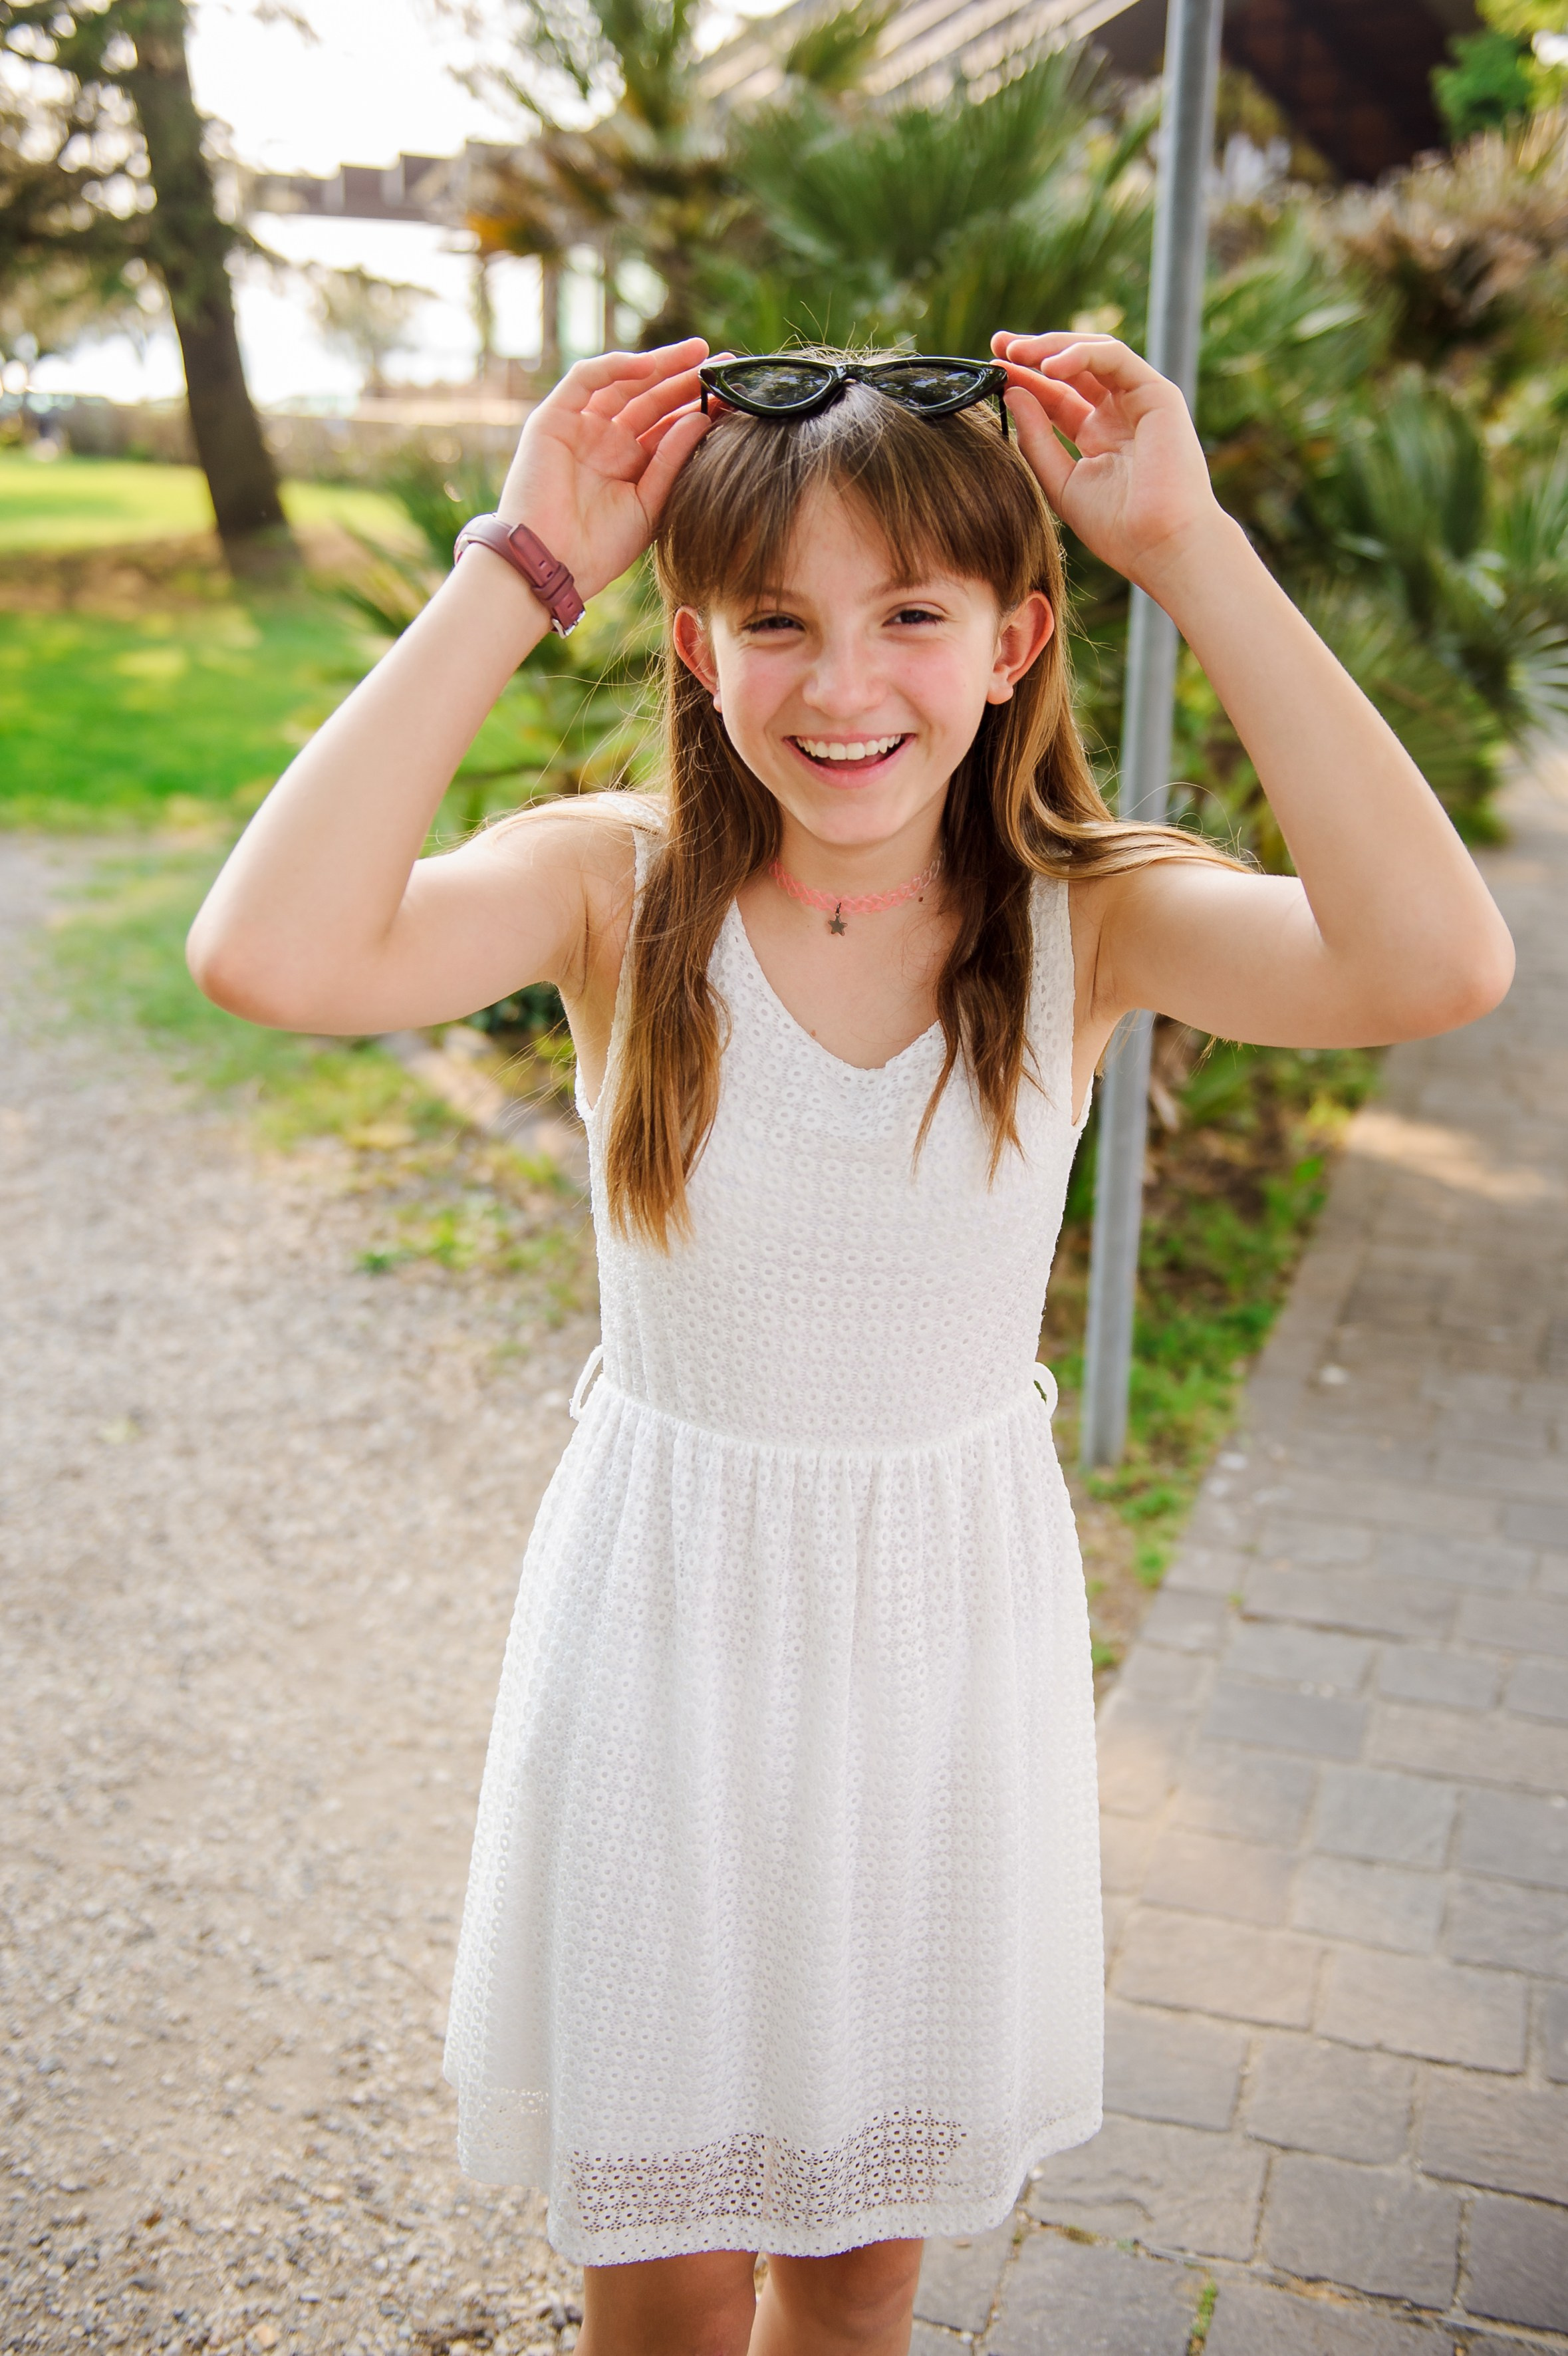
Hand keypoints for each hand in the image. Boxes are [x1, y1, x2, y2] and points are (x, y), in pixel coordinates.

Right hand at [494, 339, 719, 601]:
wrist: (551, 565)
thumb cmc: (599, 549)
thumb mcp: (650, 504)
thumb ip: (673, 460)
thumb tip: (703, 417)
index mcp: (629, 466)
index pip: (668, 426)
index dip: (698, 408)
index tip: (733, 394)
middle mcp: (605, 442)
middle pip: (651, 399)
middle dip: (685, 379)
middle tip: (723, 362)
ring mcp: (580, 428)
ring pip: (624, 383)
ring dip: (659, 365)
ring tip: (697, 353)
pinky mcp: (553, 419)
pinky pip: (585, 380)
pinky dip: (614, 367)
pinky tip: (648, 365)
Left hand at [991, 332, 1224, 598]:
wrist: (1160, 545)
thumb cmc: (1117, 528)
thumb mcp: (1061, 483)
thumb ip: (1036, 440)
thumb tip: (1011, 393)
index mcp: (1097, 439)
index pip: (1056, 398)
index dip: (1025, 380)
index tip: (991, 369)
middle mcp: (1118, 415)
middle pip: (1073, 370)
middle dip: (1035, 352)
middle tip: (999, 344)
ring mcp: (1138, 402)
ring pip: (1093, 354)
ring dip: (1054, 347)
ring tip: (1017, 351)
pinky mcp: (1157, 393)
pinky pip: (1115, 357)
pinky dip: (1082, 354)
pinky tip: (1051, 366)